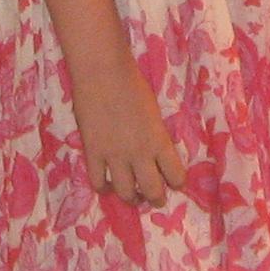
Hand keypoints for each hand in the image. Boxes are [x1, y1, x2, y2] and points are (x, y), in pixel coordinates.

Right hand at [70, 61, 185, 206]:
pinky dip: (104, 188)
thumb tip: (156, 153)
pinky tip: (107, 184)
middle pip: (152, 191)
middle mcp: (140, 154)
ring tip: (133, 195)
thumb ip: (156, 136)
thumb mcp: (154, 112)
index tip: (174, 182)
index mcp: (159, 141)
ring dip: (132, 198)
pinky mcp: (93, 153)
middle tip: (155, 196)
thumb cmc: (132, 84)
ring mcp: (114, 156)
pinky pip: (98, 182)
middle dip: (156, 198)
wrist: (102, 72)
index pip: (176, 176)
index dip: (177, 182)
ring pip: (125, 193)